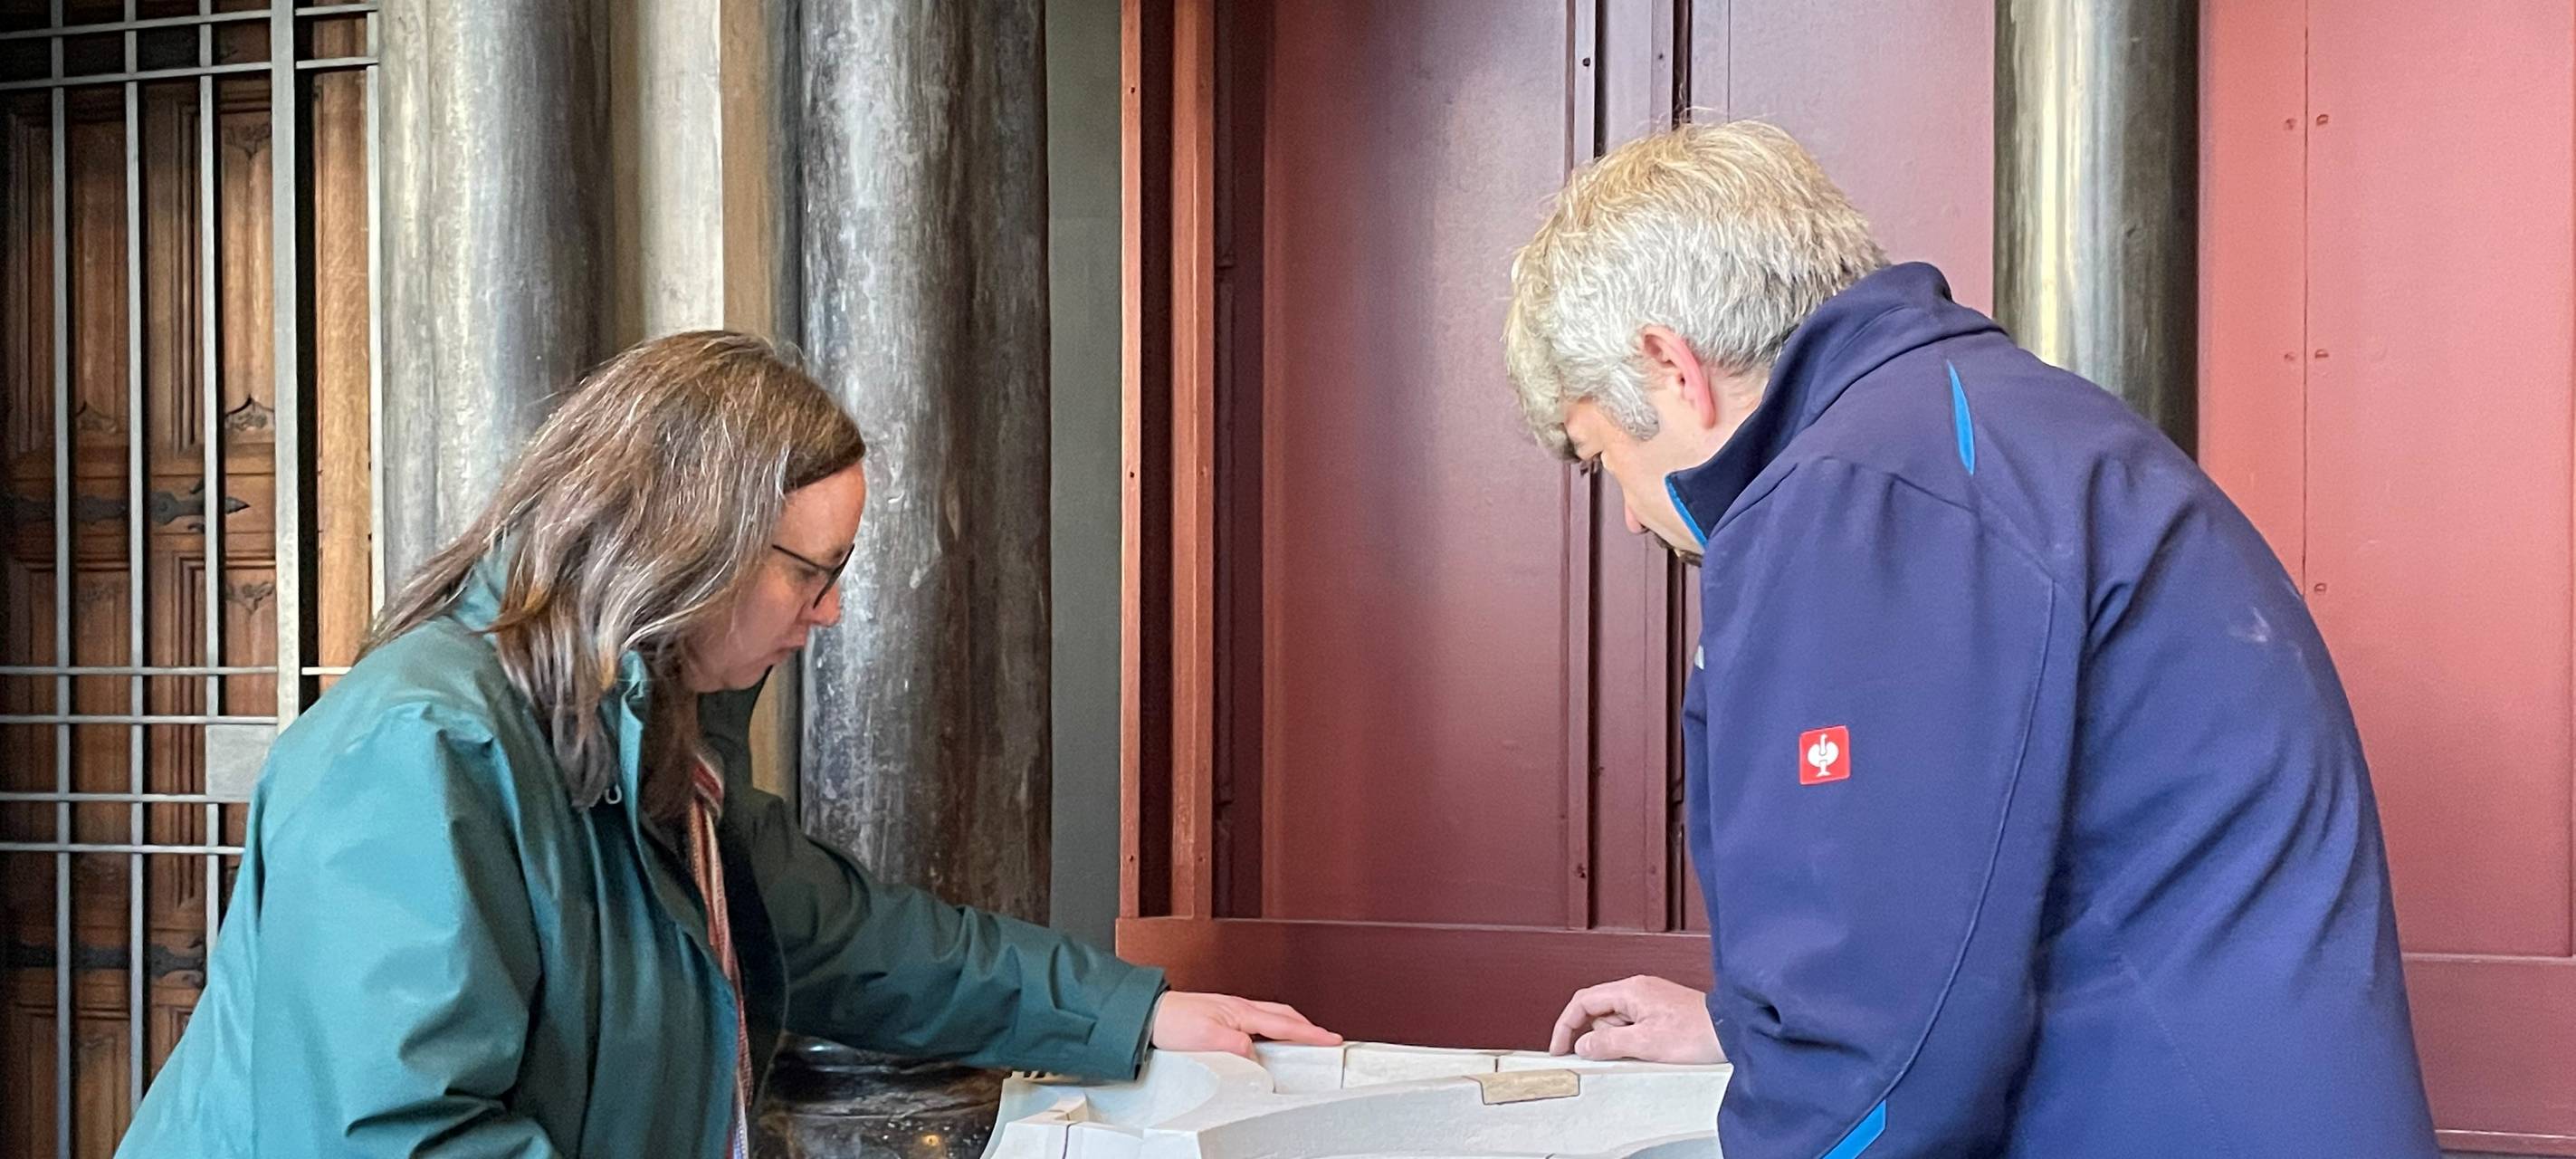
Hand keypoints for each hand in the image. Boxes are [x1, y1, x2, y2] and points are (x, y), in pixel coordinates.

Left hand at [1150, 991, 1343, 1057]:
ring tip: (1302, 1039)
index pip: (1284, 1024)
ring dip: (1290, 1026)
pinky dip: (1272, 1028)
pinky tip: (1267, 1038)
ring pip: (1271, 1017)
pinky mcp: (1221, 1017)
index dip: (1310, 1033)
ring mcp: (1231, 1011)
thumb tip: (1256, 1054)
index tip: (1332, 1039)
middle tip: (1324, 1038)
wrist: (1147, 1015)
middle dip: (1307, 1026)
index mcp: (1241, 1011)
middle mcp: (1239, 1008)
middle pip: (1283, 1015)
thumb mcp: (1207, 1038)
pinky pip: (1257, 1021)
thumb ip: (1237, 1045)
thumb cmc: (1172, 1021)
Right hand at [1547, 975, 1723, 1063]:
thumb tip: (1583, 1045)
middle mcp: (1637, 989)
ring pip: (1615, 1020)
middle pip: (1597, 1011)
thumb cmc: (1697, 1032)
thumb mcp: (1646, 1043)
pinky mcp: (1660, 1011)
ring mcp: (1649, 999)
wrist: (1733, 1030)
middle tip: (1597, 1059)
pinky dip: (1629, 1040)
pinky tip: (1644, 1052)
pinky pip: (1631, 1024)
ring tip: (1636, 1055)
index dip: (1566, 1026)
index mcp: (1630, 990)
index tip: (1559, 1048)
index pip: (1583, 1002)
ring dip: (1615, 1041)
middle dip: (1594, 1036)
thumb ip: (1609, 1043)